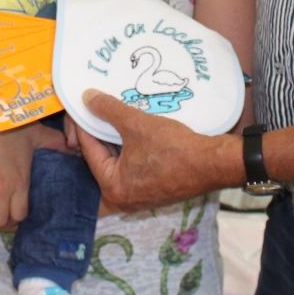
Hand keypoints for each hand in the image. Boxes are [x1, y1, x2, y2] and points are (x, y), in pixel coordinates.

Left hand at [76, 90, 242, 211]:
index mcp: (112, 187)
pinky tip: (130, 128)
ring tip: (112, 113)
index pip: (89, 149)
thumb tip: (87, 97)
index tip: (80, 106)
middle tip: (95, 108)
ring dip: (115, 139)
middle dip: (99, 132)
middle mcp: (122, 197)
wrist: (213, 163)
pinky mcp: (153, 190)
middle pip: (102, 157)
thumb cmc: (175, 149)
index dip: (84, 124)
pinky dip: (129, 148)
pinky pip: (132, 166)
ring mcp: (139, 196)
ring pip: (118, 161)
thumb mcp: (137, 124)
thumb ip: (109, 110)